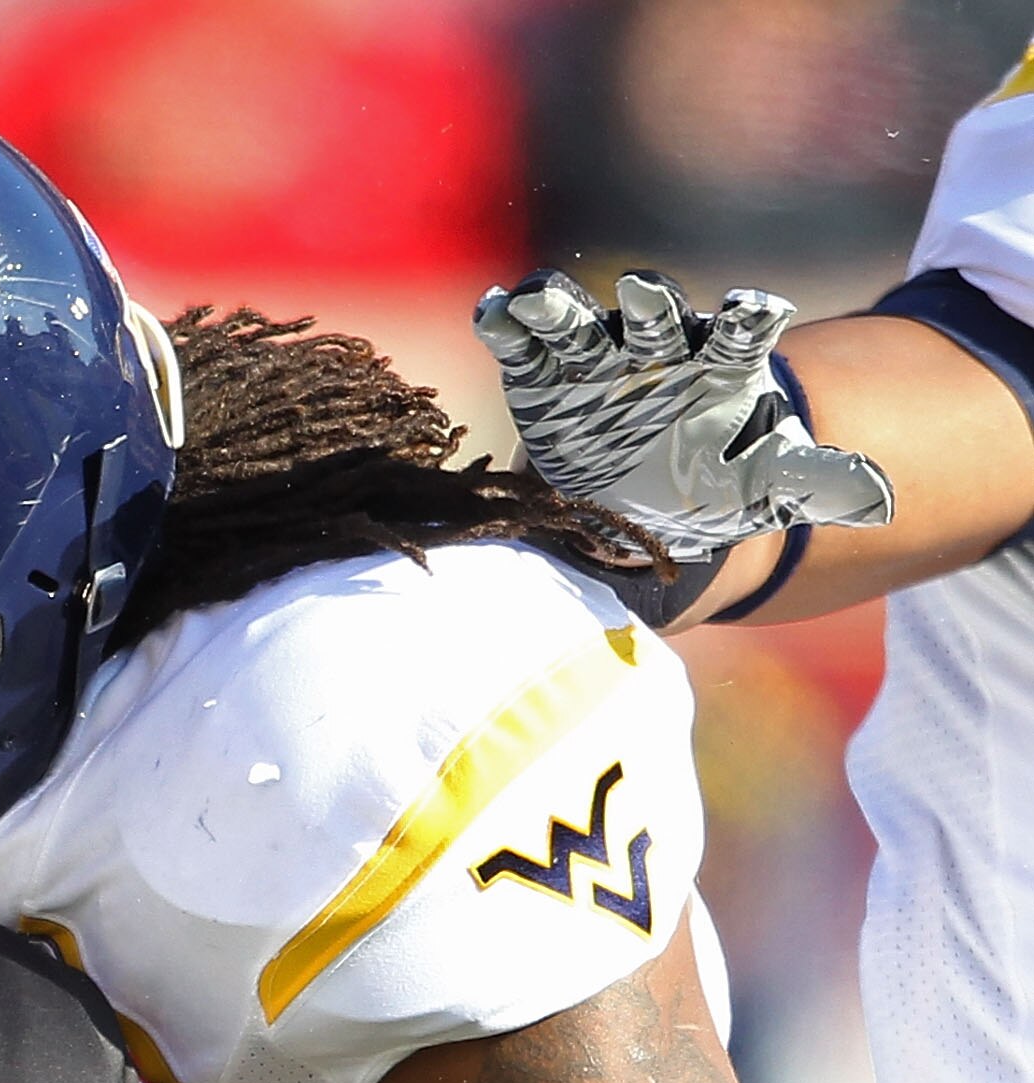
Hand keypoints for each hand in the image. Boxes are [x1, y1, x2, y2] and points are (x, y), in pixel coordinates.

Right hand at [474, 267, 893, 549]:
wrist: (645, 496)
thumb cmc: (714, 482)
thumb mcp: (767, 485)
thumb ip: (814, 481)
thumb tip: (881, 496)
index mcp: (717, 366)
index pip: (740, 332)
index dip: (749, 318)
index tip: (757, 310)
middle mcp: (656, 350)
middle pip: (653, 316)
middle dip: (645, 303)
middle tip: (639, 293)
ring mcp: (595, 360)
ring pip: (578, 323)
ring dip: (557, 308)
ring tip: (534, 300)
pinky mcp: (541, 377)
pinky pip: (523, 348)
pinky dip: (506, 329)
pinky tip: (491, 315)